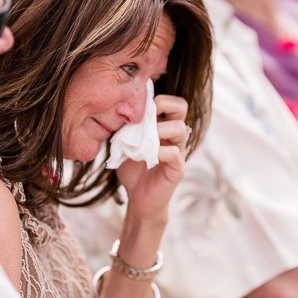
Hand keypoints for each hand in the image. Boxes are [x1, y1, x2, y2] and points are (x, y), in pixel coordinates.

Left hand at [117, 94, 188, 221]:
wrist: (138, 200)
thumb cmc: (133, 170)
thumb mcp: (125, 144)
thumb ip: (125, 128)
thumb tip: (116, 109)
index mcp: (164, 126)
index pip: (172, 102)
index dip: (159, 97)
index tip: (139, 104)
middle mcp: (174, 136)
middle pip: (182, 106)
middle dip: (163, 104)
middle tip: (146, 115)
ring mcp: (179, 151)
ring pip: (180, 128)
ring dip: (159, 129)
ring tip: (143, 139)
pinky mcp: (178, 169)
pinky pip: (174, 153)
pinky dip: (158, 151)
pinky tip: (144, 157)